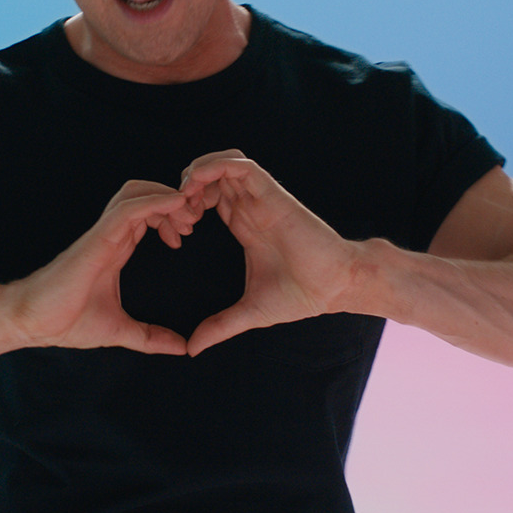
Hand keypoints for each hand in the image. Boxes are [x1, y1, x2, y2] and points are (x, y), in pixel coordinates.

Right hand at [2, 179, 201, 355]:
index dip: (170, 215)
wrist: (31, 322)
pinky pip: (127, 209)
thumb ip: (151, 337)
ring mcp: (103, 234)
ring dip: (166, 196)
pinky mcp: (96, 239)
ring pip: (136, 193)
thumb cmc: (65, 321)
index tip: (185, 236)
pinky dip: (154, 201)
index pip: (146, 215)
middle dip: (173, 201)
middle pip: (144, 195)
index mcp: (116, 248)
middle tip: (192, 222)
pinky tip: (174, 205)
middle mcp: (110, 235)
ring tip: (186, 215)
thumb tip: (182, 349)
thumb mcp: (120, 331)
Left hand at [176, 151, 363, 355]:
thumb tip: (192, 349)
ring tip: (185, 198)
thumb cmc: (301, 296)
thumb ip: (219, 326)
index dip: (185, 208)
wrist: (335, 288)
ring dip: (197, 173)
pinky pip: (240, 165)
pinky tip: (198, 185)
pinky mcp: (272, 194)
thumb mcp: (249, 312)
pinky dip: (215, 166)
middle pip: (210, 177)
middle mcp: (251, 207)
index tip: (176, 234)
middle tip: (176, 217)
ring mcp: (261, 198)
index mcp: (244, 225)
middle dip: (185, 189)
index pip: (208, 198)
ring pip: (223, 163)